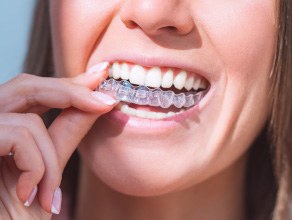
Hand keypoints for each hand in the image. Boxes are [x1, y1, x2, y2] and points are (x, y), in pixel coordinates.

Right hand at [0, 62, 116, 218]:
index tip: (101, 75)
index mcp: (2, 128)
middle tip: (105, 102)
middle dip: (70, 92)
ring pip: (27, 118)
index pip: (35, 91)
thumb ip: (66, 133)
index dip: (68, 82)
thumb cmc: (18, 215)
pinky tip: (29, 193)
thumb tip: (97, 103)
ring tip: (48, 192)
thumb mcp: (48, 169)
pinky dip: (35, 165)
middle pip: (26, 86)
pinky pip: (18, 135)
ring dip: (49, 158)